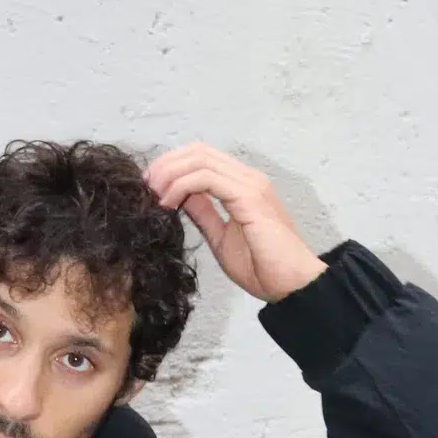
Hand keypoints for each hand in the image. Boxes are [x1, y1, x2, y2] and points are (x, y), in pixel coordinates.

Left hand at [143, 142, 327, 303]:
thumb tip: (180, 196)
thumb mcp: (221, 237)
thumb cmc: (264, 268)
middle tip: (144, 187)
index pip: (202, 157)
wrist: (293, 286)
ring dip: (169, 173)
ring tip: (153, 195)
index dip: (172, 165)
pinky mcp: (249, 197)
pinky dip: (180, 186)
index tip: (150, 188)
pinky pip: (206, 178)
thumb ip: (204, 213)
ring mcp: (250, 184)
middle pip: (198, 151)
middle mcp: (247, 177)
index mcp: (242, 185)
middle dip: (165, 164)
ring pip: (199, 158)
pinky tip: (167, 204)